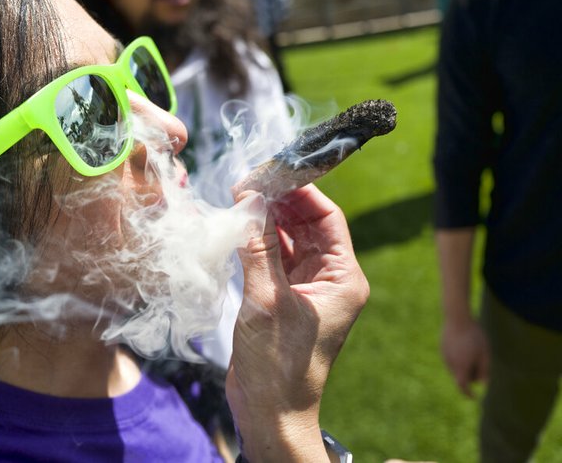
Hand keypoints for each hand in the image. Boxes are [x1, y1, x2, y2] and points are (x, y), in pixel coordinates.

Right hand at [226, 185, 368, 461]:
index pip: (326, 218)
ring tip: (238, 197)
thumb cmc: (278, 362)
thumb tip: (249, 200)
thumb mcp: (267, 299)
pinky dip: (256, 240)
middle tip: (247, 181)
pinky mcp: (284, 296)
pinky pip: (273, 257)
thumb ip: (258, 247)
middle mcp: (329, 278)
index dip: (301, 190)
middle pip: (306, 224)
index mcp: (343, 278)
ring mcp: (306, 287)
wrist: (270, 410)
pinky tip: (238, 224)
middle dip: (279, 201)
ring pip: (287, 238)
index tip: (272, 170)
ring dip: (265, 219)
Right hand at [441, 318, 488, 396]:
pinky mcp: (442, 348)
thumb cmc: (474, 336)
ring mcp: (444, 356)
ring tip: (472, 349)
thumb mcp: (485, 354)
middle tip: (480, 363)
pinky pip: (451, 359)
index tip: (474, 398)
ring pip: (455, 368)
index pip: (463, 386)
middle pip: (460, 377)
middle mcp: (450, 364)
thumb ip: (485, 370)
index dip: (468, 394)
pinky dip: (458, 358)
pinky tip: (464, 344)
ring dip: (464, 365)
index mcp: (461, 367)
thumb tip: (483, 383)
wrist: (456, 318)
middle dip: (470, 375)